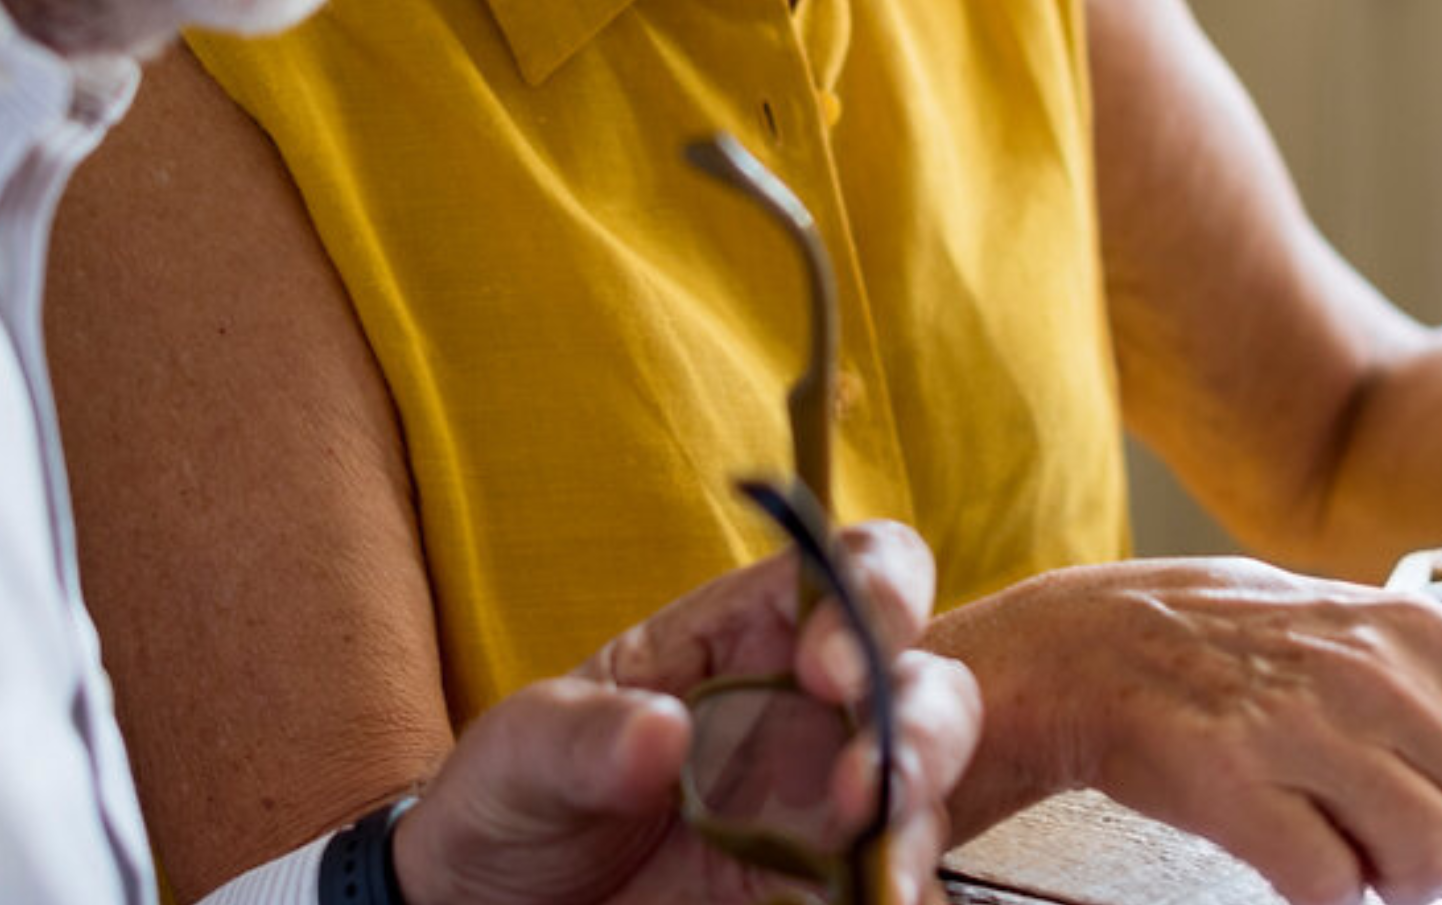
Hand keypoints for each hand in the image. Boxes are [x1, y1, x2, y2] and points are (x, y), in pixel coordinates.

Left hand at [391, 519, 980, 904]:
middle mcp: (810, 716)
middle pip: (927, 685)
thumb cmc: (514, 800)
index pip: (856, 570)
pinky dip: (896, 894)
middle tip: (868, 782)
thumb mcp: (520, 756)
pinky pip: (892, 886)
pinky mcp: (823, 892)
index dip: (876, 591)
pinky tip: (873, 902)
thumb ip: (581, 739)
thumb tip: (659, 735)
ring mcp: (824, 812)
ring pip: (924, 796)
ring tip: (877, 872)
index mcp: (749, 636)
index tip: (826, 662)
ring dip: (915, 821)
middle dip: (924, 723)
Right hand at [932, 557, 1441, 904]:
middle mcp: (1380, 671)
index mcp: (1430, 638)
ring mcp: (1306, 722)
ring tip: (1354, 855)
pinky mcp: (1232, 777)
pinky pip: (1330, 886)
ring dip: (1407, 891)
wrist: (1090, 640)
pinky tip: (1301, 863)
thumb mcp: (1381, 669)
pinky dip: (1331, 899)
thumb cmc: (1246, 660)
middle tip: (1438, 877)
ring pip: (1437, 861)